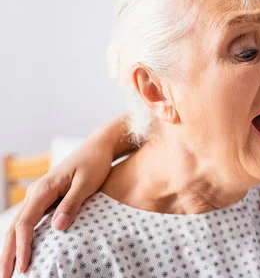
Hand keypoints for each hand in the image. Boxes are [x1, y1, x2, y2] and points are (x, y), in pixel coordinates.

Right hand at [1, 131, 114, 276]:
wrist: (98, 147)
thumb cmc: (95, 163)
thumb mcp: (87, 183)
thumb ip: (72, 204)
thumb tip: (57, 228)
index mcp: (43, 189)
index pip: (25, 223)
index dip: (22, 247)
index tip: (24, 267)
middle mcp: (36, 192)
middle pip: (15, 226)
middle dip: (8, 253)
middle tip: (5, 277)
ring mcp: (39, 195)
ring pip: (19, 224)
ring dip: (12, 246)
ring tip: (10, 269)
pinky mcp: (46, 197)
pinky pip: (29, 220)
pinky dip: (22, 236)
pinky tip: (24, 249)